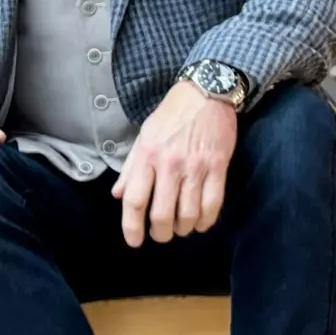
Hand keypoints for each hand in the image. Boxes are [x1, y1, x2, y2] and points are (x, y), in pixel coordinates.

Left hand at [113, 80, 237, 247]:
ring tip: (180, 228)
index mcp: (147, 155)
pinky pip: (213, 204)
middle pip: (161, 213)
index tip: (134, 241)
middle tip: (160, 235)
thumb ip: (131, 167)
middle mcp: (170, 163)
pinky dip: (206, 221)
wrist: (205, 93)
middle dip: (160, 233)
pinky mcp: (218, 167)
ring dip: (183, 229)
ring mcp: (196, 167)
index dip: (131, 226)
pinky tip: (200, 223)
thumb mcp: (144, 135)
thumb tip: (117, 194)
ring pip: (188, 214)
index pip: (134, 199)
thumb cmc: (171, 115)